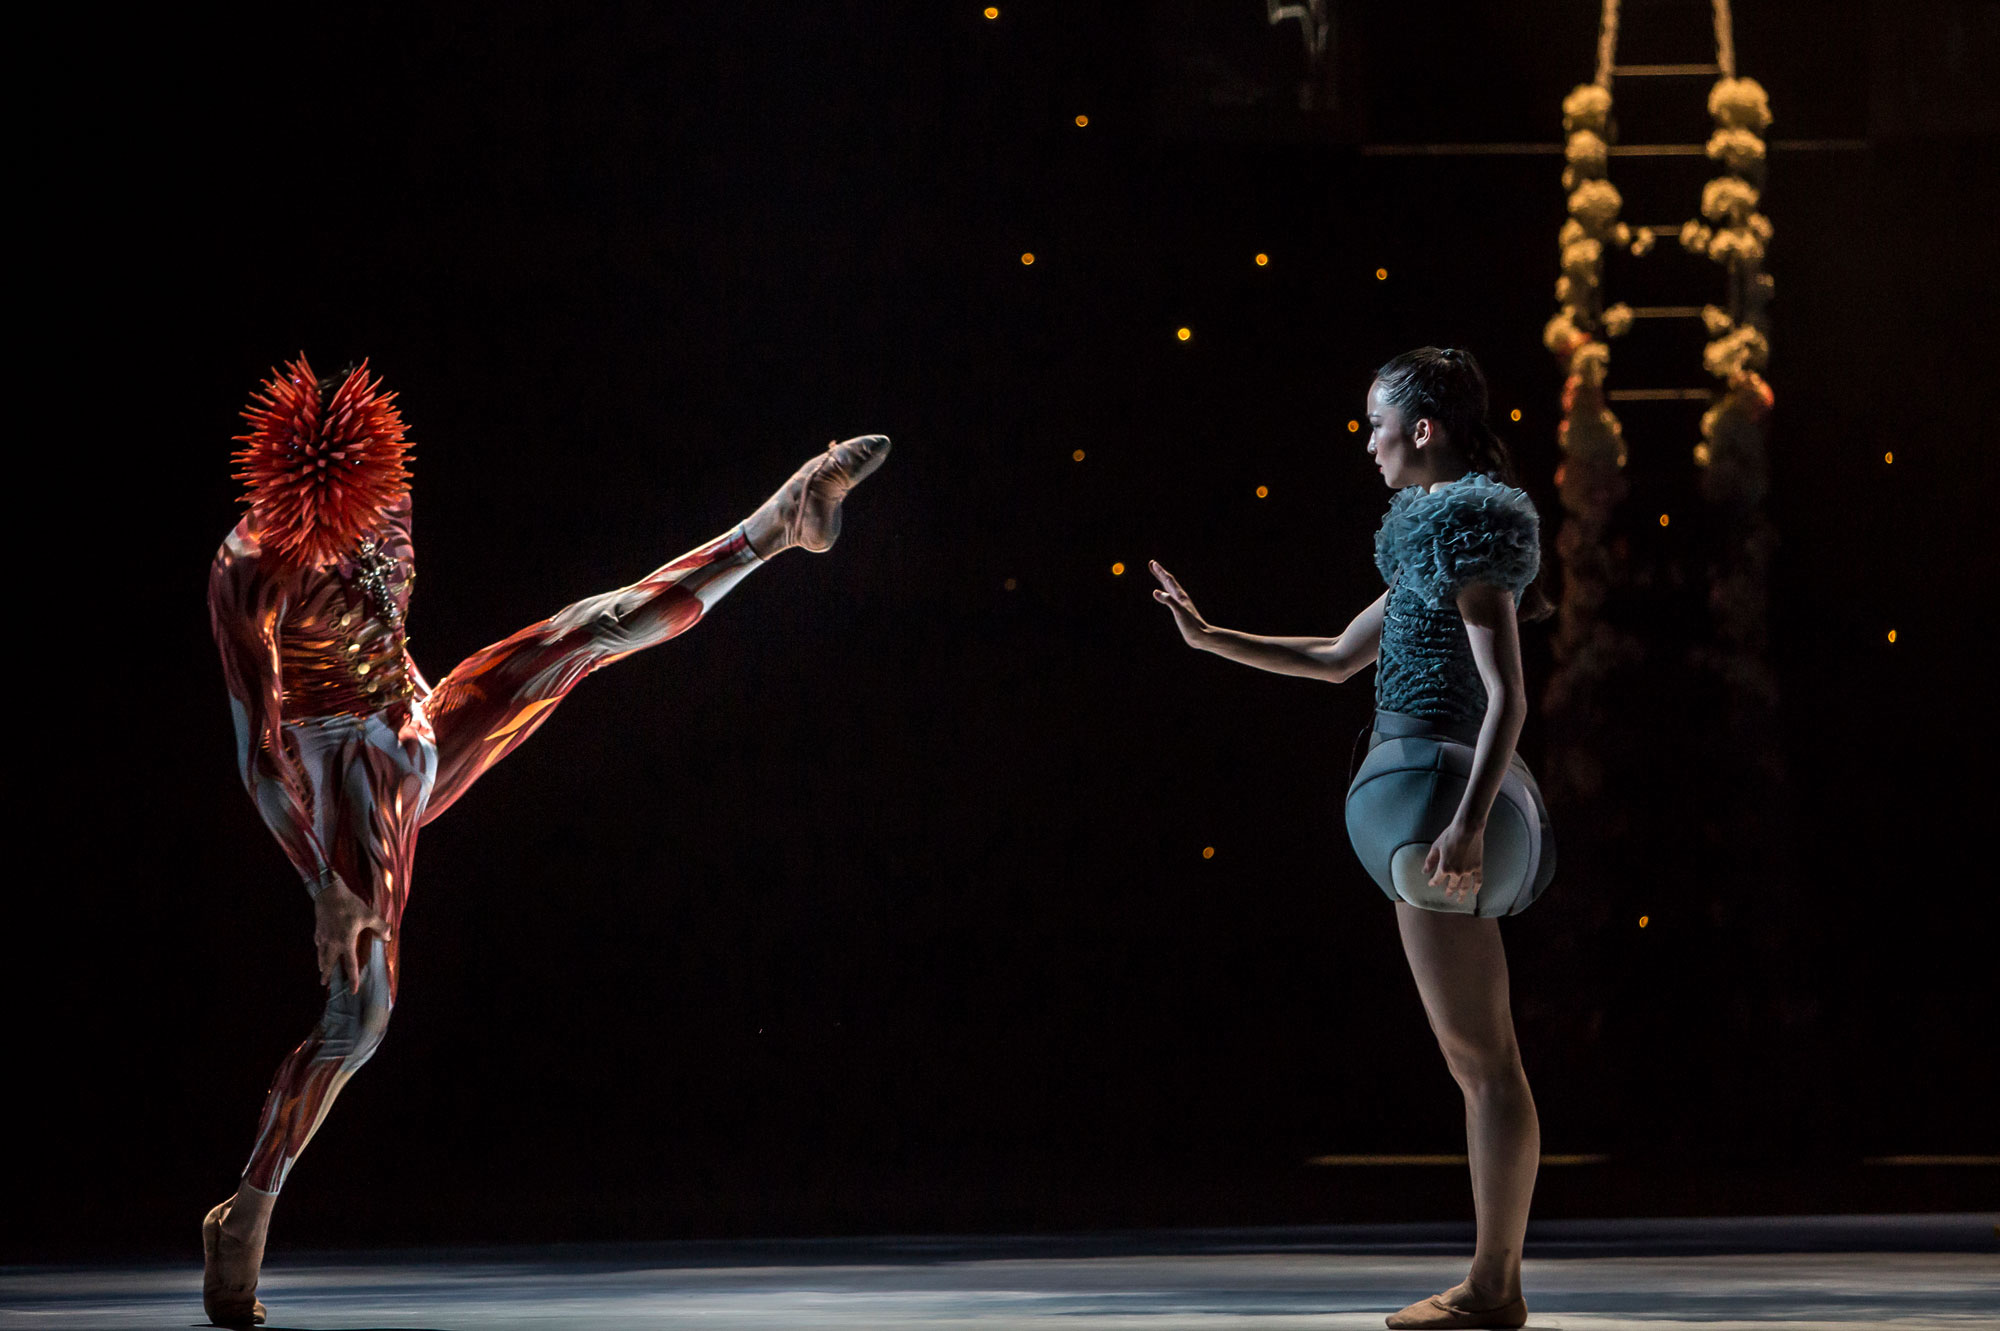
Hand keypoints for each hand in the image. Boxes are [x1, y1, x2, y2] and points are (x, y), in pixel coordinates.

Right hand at [313, 878, 391, 994]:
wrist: (329, 893)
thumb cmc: (350, 905)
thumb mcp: (369, 915)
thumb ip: (381, 927)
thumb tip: (388, 937)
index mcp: (346, 942)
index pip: (350, 965)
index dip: (353, 979)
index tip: (353, 990)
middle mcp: (332, 943)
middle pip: (329, 963)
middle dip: (328, 974)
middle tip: (325, 983)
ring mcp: (323, 936)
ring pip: (321, 954)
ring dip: (322, 963)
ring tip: (322, 969)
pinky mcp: (318, 929)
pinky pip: (318, 943)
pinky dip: (320, 949)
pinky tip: (321, 948)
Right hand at [1150, 561, 1211, 648]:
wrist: (1202, 636)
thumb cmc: (1191, 625)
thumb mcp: (1178, 612)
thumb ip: (1168, 600)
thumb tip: (1155, 592)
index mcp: (1180, 596)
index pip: (1168, 580)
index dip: (1160, 571)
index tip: (1152, 563)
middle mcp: (1181, 598)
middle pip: (1168, 582)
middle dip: (1160, 573)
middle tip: (1152, 564)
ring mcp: (1181, 604)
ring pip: (1170, 589)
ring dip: (1163, 581)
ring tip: (1159, 576)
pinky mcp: (1180, 611)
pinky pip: (1170, 598)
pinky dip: (1166, 593)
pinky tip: (1164, 596)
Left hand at [1424, 819, 1483, 903]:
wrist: (1467, 829)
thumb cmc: (1449, 836)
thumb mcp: (1436, 847)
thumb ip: (1430, 861)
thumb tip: (1424, 871)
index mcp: (1444, 868)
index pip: (1437, 880)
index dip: (1433, 882)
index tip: (1431, 884)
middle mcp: (1457, 872)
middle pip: (1452, 886)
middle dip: (1448, 891)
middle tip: (1447, 895)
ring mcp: (1468, 871)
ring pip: (1465, 887)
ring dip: (1462, 894)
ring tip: (1460, 900)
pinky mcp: (1478, 866)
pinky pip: (1478, 880)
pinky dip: (1477, 888)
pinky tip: (1474, 893)